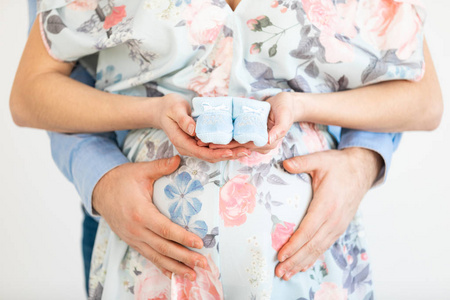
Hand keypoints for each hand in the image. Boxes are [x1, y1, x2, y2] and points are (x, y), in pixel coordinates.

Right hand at [92, 156, 206, 280]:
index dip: (183, 238)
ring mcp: (132, 238)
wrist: (99, 190)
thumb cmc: (121, 179)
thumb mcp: (141, 170)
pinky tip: (174, 275)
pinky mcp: (131, 241)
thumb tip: (180, 159)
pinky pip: (148, 256)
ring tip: (192, 276)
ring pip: (156, 257)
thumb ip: (161, 166)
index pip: (165, 229)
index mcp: (140, 212)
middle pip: (163, 248)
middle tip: (203, 265)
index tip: (200, 243)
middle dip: (184, 258)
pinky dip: (162, 267)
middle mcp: (136, 229)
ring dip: (175, 267)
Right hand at [157, 94, 250, 161]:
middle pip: (210, 156)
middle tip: (246, 151)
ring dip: (230, 154)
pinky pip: (213, 148)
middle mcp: (188, 147)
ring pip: (213, 154)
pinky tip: (238, 146)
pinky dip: (226, 148)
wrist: (163, 110)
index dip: (216, 153)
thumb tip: (193, 130)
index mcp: (181, 141)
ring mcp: (193, 146)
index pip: (200, 152)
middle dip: (228, 155)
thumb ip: (183, 120)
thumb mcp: (174, 109)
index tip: (229, 152)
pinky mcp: (198, 143)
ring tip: (246, 150)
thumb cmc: (169, 108)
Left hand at [206, 92, 298, 153]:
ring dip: (219, 144)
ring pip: (234, 144)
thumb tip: (269, 140)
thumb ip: (280, 129)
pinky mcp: (251, 134)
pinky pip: (236, 137)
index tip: (213, 145)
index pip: (244, 147)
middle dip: (219, 147)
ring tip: (202, 141)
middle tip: (201, 143)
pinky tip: (212, 135)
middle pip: (236, 147)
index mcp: (267, 143)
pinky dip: (224, 137)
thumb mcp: (285, 116)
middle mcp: (260, 145)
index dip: (228, 147)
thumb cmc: (286, 108)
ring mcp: (255, 140)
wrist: (287, 104)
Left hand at [275, 147, 382, 279]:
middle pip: (312, 245)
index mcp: (327, 204)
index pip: (308, 229)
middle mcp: (334, 219)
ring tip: (287, 273)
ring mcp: (338, 225)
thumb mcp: (320, 159)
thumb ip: (302, 162)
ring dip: (302, 262)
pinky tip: (303, 265)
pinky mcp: (339, 227)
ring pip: (319, 249)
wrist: (362, 169)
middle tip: (279, 271)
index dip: (294, 244)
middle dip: (295, 260)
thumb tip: (284, 164)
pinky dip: (313, 257)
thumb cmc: (339, 165)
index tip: (281, 254)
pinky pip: (325, 245)